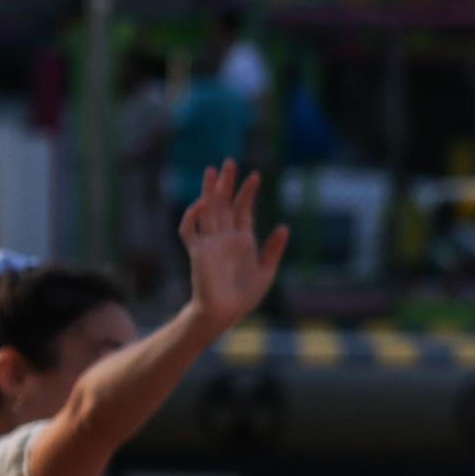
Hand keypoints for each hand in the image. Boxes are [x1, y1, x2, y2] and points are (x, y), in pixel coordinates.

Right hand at [178, 162, 290, 328]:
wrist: (225, 313)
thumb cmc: (244, 296)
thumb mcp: (267, 271)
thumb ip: (274, 249)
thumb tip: (284, 226)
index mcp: (242, 239)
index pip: (243, 209)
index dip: (247, 193)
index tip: (255, 175)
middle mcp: (225, 237)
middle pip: (224, 204)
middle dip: (227, 184)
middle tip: (229, 162)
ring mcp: (210, 243)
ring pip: (207, 210)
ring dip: (209, 191)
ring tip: (212, 171)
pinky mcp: (198, 252)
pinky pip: (189, 230)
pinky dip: (193, 216)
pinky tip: (202, 203)